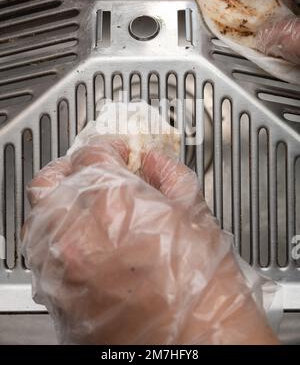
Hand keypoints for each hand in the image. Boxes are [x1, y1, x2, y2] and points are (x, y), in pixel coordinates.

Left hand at [22, 137, 277, 344]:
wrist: (201, 348)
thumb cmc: (204, 290)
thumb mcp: (196, 215)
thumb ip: (169, 175)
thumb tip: (152, 160)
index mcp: (115, 205)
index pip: (93, 153)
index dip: (110, 146)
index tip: (119, 152)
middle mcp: (77, 235)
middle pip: (50, 180)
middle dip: (73, 169)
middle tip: (93, 172)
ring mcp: (61, 269)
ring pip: (39, 218)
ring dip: (62, 205)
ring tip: (90, 209)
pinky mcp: (56, 298)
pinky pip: (45, 256)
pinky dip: (61, 241)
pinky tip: (89, 245)